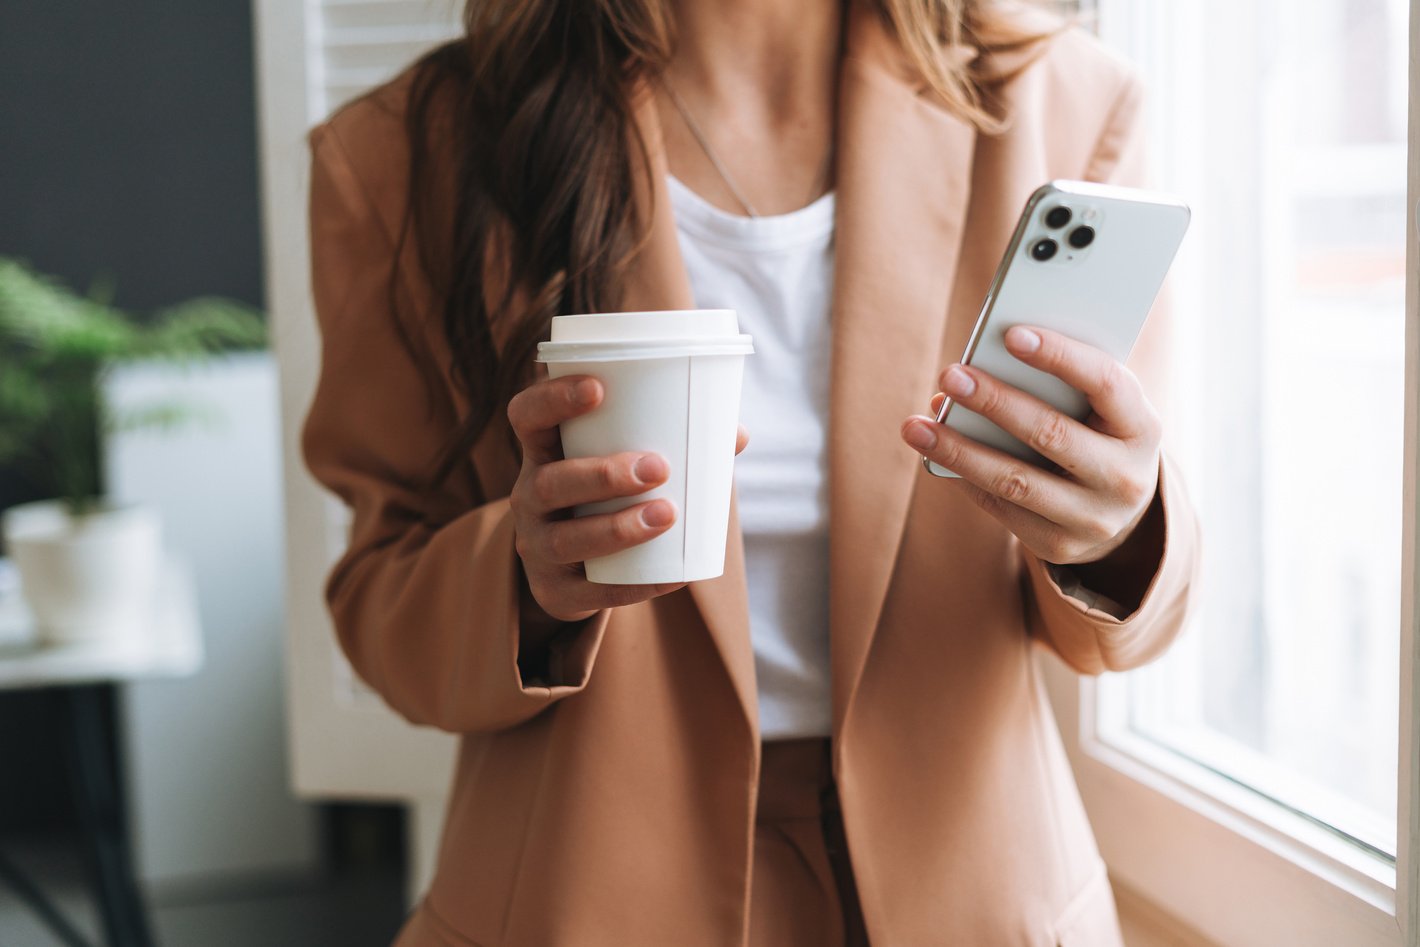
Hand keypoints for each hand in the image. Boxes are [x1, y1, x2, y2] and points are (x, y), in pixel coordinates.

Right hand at [508, 374, 748, 623]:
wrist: (574, 571)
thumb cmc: (608, 497)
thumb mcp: (622, 464)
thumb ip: (674, 444)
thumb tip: (736, 434)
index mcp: (544, 453)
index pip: (527, 417)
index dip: (553, 398)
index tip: (598, 388)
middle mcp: (529, 497)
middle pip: (550, 483)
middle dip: (603, 474)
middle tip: (658, 467)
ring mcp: (537, 547)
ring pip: (566, 539)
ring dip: (618, 528)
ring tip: (667, 515)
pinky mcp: (554, 591)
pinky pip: (589, 592)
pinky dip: (633, 585)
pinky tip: (671, 576)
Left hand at [900, 326, 1160, 565]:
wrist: (1118, 513)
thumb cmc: (1096, 435)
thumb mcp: (1099, 409)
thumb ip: (1059, 383)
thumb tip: (977, 368)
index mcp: (1143, 427)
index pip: (1106, 383)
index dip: (1061, 357)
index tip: (1012, 335)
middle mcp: (1124, 477)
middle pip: (1051, 434)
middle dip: (995, 402)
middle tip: (950, 374)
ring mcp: (1093, 517)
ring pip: (1015, 480)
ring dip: (959, 449)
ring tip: (916, 426)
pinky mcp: (1058, 544)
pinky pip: (1000, 506)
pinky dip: (963, 476)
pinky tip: (933, 453)